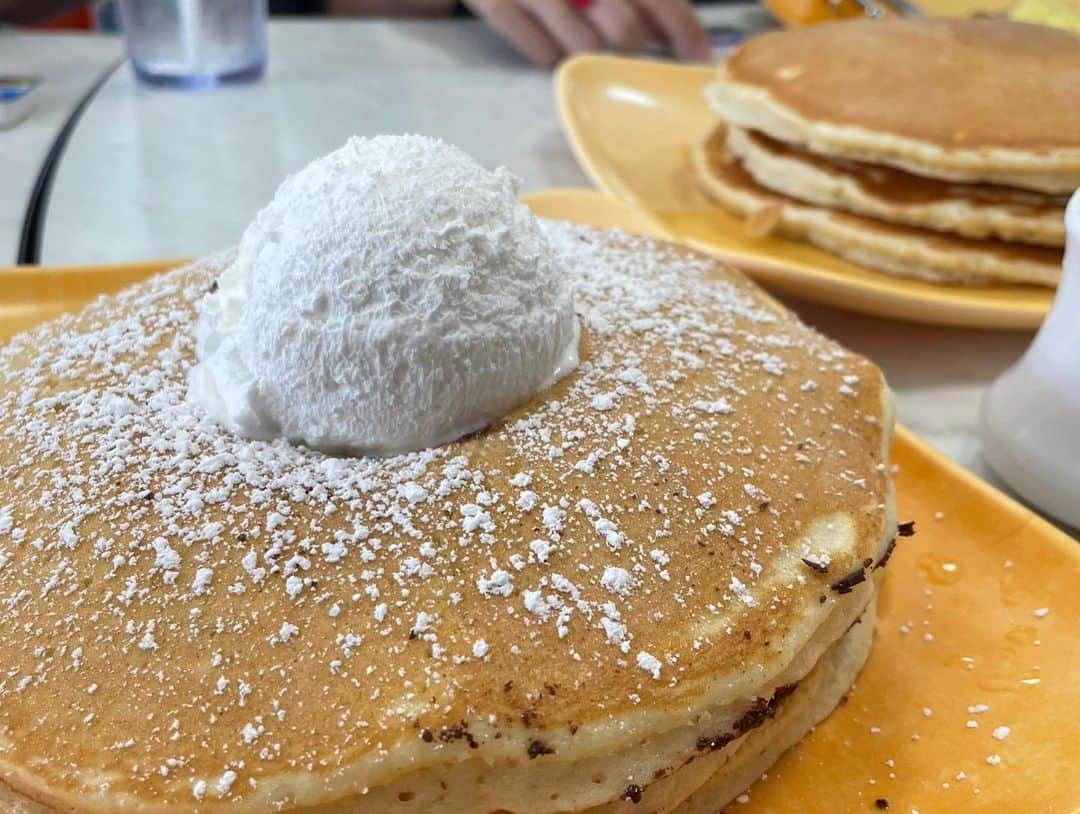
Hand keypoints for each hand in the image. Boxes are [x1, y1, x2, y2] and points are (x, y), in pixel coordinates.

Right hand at [464, 0, 711, 68]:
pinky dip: (548, 53)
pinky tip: (547, 39)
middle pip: (624, 29)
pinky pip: (540, 54)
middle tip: (623, 42)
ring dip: (586, 51)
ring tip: (578, 34)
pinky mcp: (494, 1)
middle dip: (630, 44)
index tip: (699, 58)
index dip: (685, 29)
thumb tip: (676, 31)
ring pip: (582, 46)